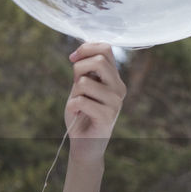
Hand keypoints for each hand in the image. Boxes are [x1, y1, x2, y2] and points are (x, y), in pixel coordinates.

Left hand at [66, 42, 125, 158]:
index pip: (106, 49)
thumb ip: (86, 70)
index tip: (73, 58)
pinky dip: (72, 106)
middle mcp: (119, 88)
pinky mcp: (107, 116)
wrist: (85, 143)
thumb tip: (81, 50)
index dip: (86, 48)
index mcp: (114, 78)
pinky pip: (80, 101)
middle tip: (75, 84)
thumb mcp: (82, 86)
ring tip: (78, 104)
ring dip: (74, 93)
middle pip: (98, 61)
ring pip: (84, 83)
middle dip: (78, 69)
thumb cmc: (82, 113)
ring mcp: (115, 102)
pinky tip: (76, 114)